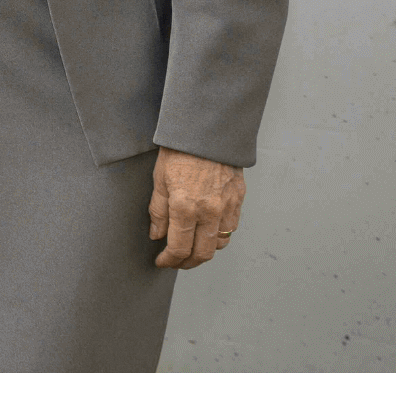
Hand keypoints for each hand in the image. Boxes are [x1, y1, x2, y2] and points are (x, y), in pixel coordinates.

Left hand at [151, 149, 244, 268]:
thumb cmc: (178, 152)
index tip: (162, 261)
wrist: (206, 131)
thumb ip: (158, 212)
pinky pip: (231, 227)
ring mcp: (227, 207)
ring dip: (204, 251)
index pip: (178, 247)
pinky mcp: (238, 200)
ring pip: (219, 243)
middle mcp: (209, 211)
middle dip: (187, 263)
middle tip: (176, 262)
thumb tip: (157, 235)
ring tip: (191, 249)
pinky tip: (207, 232)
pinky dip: (218, 235)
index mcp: (184, 207)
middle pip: (202, 253)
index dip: (169, 260)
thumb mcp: (159, 180)